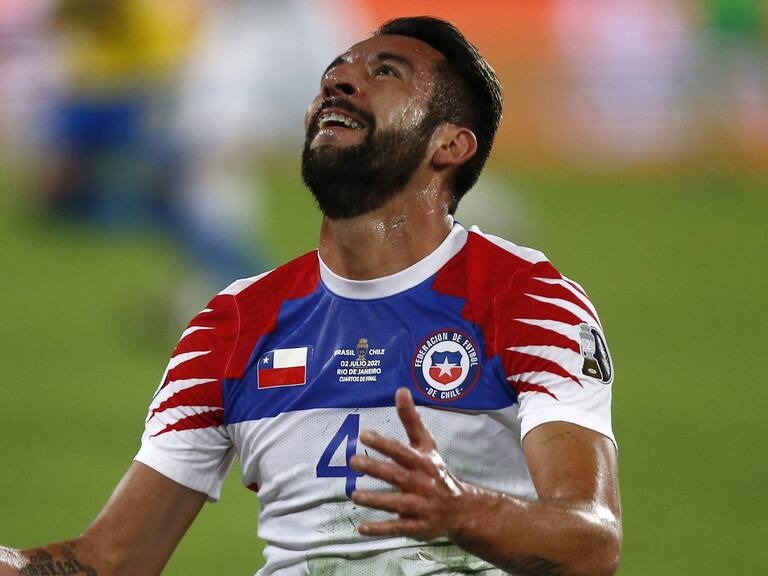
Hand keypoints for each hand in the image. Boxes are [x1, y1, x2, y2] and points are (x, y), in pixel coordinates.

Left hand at [350, 387, 468, 540]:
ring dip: (375, 500)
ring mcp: (420, 507)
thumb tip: (401, 390)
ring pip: (396, 503)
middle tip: (353, 461)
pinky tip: (361, 528)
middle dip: (375, 469)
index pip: (402, 451)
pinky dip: (380, 529)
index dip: (384, 443)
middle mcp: (422, 484)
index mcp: (423, 463)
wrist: (462, 509)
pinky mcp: (418, 527)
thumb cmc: (437, 472)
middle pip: (397, 475)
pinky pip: (398, 528)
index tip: (364, 434)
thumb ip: (411, 420)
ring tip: (354, 494)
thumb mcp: (426, 446)